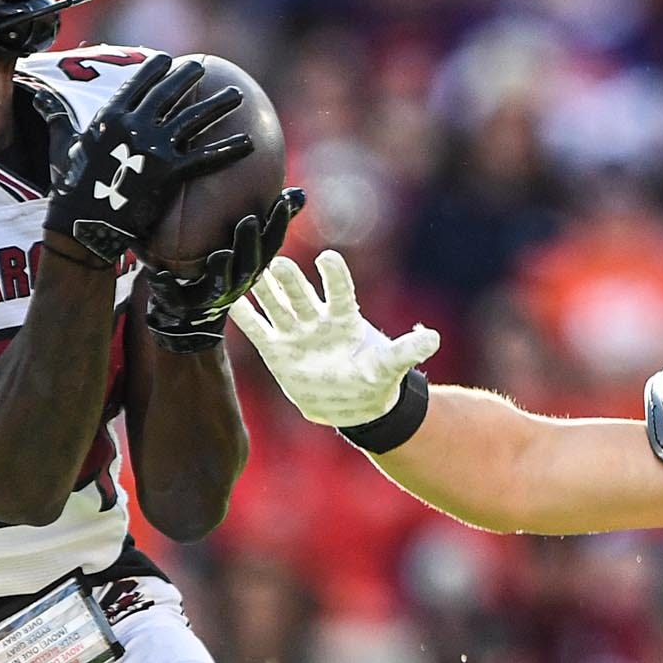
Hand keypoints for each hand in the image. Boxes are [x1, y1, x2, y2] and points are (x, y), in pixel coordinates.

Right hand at [41, 53, 251, 264]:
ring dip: (218, 105)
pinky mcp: (168, 172)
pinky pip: (205, 157)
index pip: (137, 83)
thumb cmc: (71, 188)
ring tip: (237, 96)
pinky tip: (249, 144)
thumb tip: (39, 96)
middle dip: (188, 77)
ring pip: (192, 118)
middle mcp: (133, 124)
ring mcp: (152, 147)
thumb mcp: (62, 145)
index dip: (156, 69)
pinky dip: (229, 150)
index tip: (169, 60)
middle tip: (203, 68)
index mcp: (109, 115)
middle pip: (168, 93)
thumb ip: (57, 117)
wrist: (83, 226)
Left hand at [144, 187, 304, 350]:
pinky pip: (174, 297)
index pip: (271, 245)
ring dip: (221, 270)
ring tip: (221, 254)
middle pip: (249, 266)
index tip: (283, 201)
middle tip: (248, 221)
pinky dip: (166, 287)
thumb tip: (298, 193)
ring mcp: (210, 296)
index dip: (279, 225)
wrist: (187, 312)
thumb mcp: (241, 244)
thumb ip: (264, 218)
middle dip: (250, 245)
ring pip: (219, 284)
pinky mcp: (183, 304)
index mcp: (250, 265)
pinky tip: (158, 275)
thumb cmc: (215, 266)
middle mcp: (235, 282)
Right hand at [228, 250, 439, 428]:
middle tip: (278, 261)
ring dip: (264, 289)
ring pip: (276, 305)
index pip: (340, 292)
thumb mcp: (391, 366)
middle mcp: (317, 320)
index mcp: (345, 320)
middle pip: (301, 294)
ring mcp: (295, 332)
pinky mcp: (277, 349)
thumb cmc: (374, 379)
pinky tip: (229, 298)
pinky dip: (244, 315)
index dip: (334, 276)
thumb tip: (434, 339)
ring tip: (249, 269)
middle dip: (290, 279)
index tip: (328, 258)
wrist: (352, 404)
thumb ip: (407, 351)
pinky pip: (257, 329)